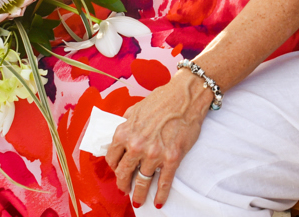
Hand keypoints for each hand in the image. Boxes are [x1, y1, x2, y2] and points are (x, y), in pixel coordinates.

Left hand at [106, 73, 211, 208]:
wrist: (186, 95)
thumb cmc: (162, 99)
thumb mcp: (136, 108)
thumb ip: (126, 123)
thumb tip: (121, 134)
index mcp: (124, 132)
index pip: (112, 158)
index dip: (114, 167)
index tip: (118, 170)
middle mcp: (136, 145)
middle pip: (124, 173)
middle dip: (123, 184)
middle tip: (125, 189)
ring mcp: (154, 153)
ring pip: (142, 181)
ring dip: (139, 194)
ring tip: (139, 201)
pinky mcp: (172, 158)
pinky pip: (164, 182)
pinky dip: (161, 195)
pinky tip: (158, 202)